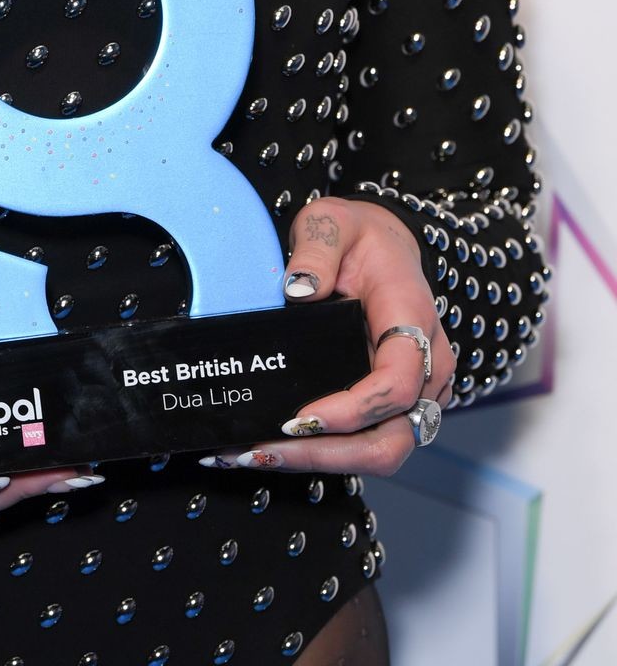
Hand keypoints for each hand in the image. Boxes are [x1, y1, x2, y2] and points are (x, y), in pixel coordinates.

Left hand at [198, 196, 456, 475]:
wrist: (385, 247)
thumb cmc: (360, 236)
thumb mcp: (332, 222)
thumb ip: (317, 248)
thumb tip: (299, 288)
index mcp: (414, 318)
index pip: (398, 383)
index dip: (352, 410)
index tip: (300, 416)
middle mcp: (428, 366)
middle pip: (392, 439)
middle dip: (326, 454)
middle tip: (263, 449)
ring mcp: (417, 392)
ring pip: (379, 451)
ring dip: (319, 461)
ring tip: (255, 453)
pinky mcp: (396, 406)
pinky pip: (366, 443)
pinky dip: (322, 452)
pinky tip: (271, 446)